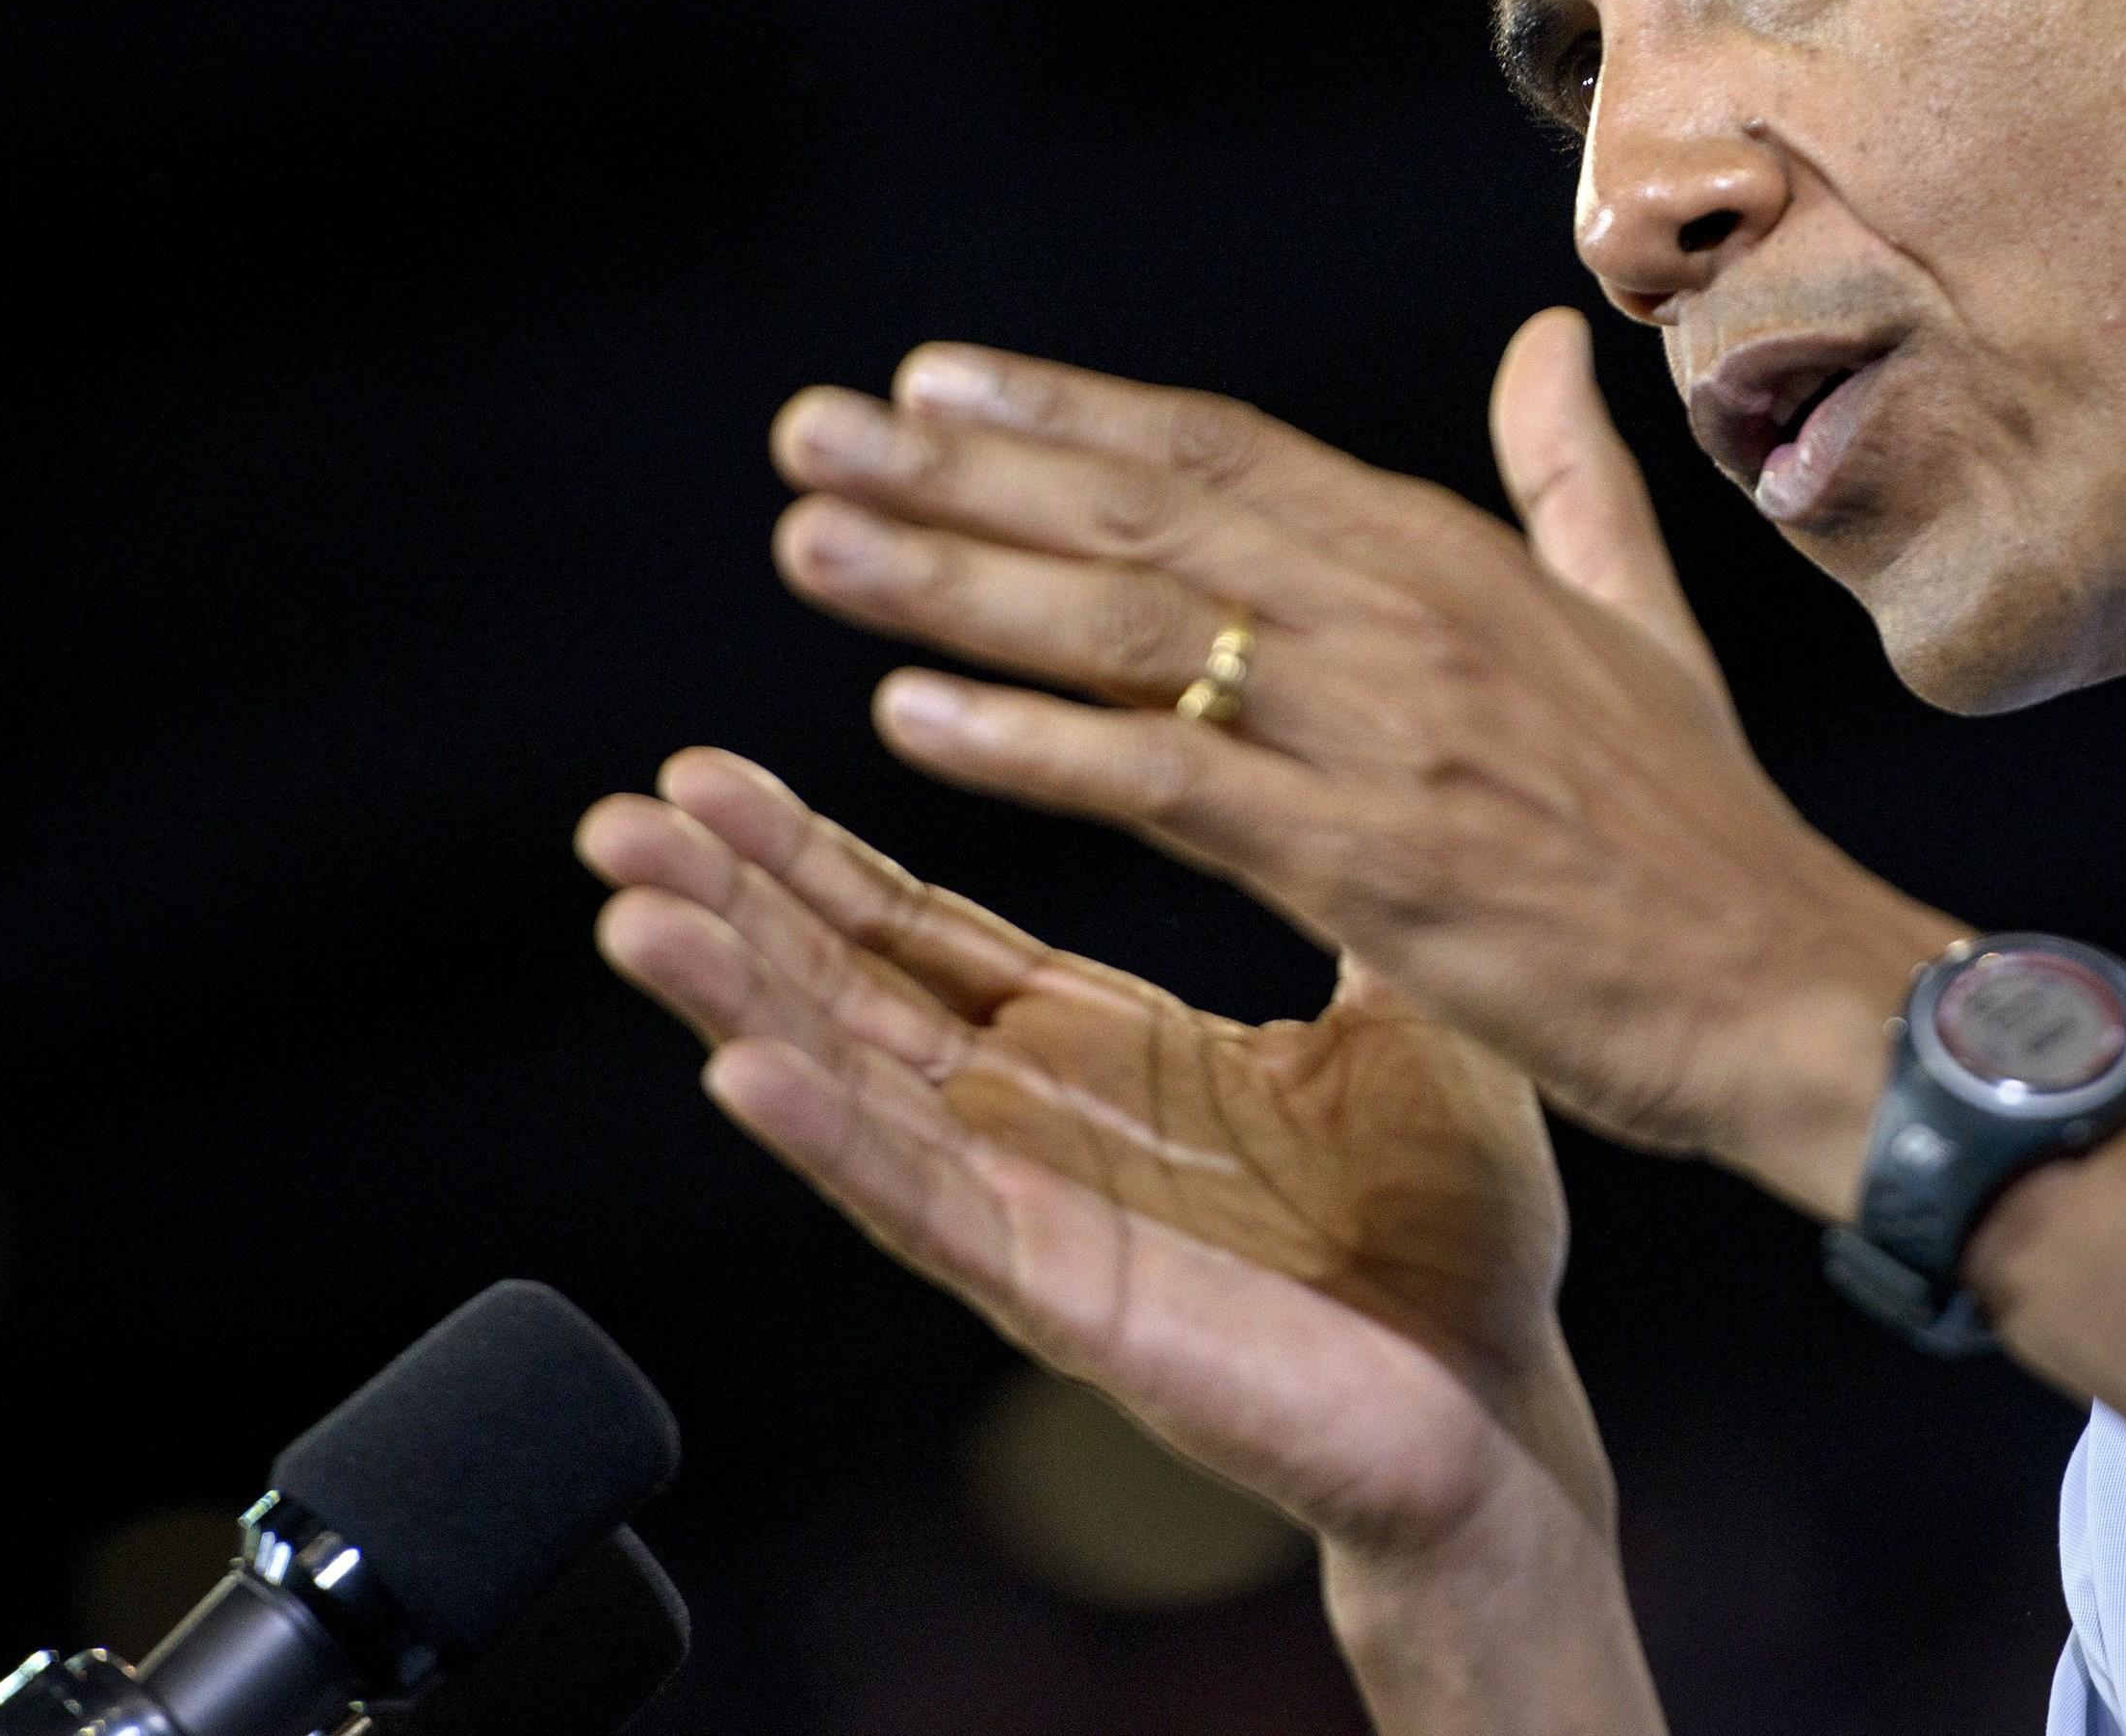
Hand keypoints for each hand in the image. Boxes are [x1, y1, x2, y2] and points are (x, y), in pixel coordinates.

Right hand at [576, 747, 1603, 1558]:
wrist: (1507, 1389)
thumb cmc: (1454, 1215)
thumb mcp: (1391, 1000)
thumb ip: (1325, 873)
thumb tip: (1317, 737)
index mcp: (1095, 1044)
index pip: (915, 932)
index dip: (809, 854)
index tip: (704, 772)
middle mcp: (1034, 1124)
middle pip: (844, 995)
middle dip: (729, 905)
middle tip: (618, 814)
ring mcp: (1034, 1212)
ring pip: (850, 1092)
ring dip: (736, 1003)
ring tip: (635, 912)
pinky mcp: (1062, 1297)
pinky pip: (925, 1209)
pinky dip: (830, 1138)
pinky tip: (739, 1069)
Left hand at [762, 308, 1957, 1215]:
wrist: (1794, 992)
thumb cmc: (1705, 828)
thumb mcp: (1640, 622)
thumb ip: (1565, 481)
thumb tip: (1541, 342)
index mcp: (1451, 557)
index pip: (1220, 452)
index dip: (1066, 413)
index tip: (928, 383)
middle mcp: (1405, 615)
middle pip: (1146, 515)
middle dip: (963, 472)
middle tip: (808, 434)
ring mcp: (1386, 735)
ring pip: (1134, 629)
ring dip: (957, 582)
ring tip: (814, 545)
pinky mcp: (1373, 864)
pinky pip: (1169, 785)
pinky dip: (1034, 746)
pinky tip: (908, 719)